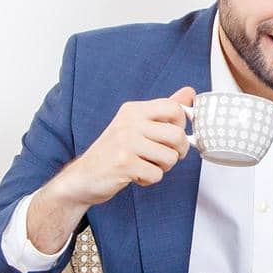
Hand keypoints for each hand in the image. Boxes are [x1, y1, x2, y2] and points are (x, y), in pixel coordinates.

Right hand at [26, 87, 194, 251]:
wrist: (83, 176)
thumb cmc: (113, 152)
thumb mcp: (136, 126)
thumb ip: (163, 111)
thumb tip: (189, 93)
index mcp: (133, 110)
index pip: (174, 108)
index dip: (182, 126)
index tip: (173, 136)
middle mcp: (129, 122)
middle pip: (178, 135)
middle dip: (178, 152)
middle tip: (165, 156)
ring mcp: (126, 142)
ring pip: (170, 158)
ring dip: (162, 168)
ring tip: (145, 165)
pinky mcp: (124, 163)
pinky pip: (156, 174)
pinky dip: (149, 179)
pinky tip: (135, 175)